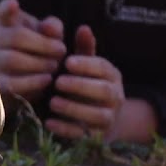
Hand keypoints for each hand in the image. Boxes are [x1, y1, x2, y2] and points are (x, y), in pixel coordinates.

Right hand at [0, 0, 67, 103]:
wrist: (30, 81)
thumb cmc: (41, 50)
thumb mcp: (51, 36)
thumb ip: (53, 28)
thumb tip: (49, 28)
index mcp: (8, 22)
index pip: (3, 11)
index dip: (6, 8)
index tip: (13, 4)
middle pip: (16, 36)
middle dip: (43, 44)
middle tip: (62, 50)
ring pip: (13, 59)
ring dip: (39, 63)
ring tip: (55, 66)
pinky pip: (13, 82)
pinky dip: (33, 81)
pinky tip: (47, 79)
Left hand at [46, 26, 155, 142]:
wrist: (101, 121)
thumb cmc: (87, 84)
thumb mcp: (85, 66)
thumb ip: (83, 49)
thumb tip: (83, 27)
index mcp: (112, 76)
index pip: (104, 68)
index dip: (87, 65)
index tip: (67, 62)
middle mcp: (115, 97)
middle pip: (104, 91)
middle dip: (81, 86)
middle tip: (58, 82)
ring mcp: (108, 119)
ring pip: (98, 115)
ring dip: (74, 108)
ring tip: (53, 101)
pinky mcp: (97, 138)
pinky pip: (84, 135)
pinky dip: (67, 129)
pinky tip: (49, 122)